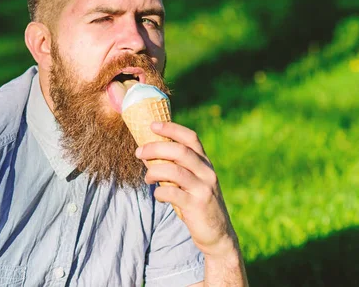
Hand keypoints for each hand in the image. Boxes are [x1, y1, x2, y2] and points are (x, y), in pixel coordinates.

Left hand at [136, 121, 238, 257]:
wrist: (218, 234)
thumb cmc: (198, 204)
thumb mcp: (193, 182)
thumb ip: (178, 167)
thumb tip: (149, 153)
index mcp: (205, 163)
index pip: (190, 138)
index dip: (171, 128)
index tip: (152, 125)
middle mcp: (207, 172)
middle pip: (180, 151)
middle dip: (155, 148)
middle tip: (139, 152)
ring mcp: (203, 189)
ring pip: (174, 171)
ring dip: (154, 172)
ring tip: (147, 179)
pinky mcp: (197, 206)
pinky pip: (172, 193)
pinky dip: (160, 193)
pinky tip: (158, 195)